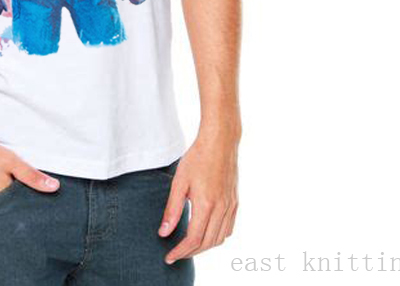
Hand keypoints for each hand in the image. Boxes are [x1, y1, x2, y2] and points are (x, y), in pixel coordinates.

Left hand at [158, 130, 238, 264]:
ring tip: (188, 245)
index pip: (193, 239)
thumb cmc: (197, 158)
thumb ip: (172, 209)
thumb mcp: (179, 182)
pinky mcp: (235, 202)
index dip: (180, 251)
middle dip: (190, 252)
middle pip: (207, 243)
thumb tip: (164, 232)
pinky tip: (206, 233)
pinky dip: (217, 237)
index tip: (169, 256)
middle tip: (176, 253)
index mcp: (206, 204)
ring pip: (219, 239)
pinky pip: (228, 229)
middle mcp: (222, 209)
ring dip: (204, 247)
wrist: (220, 142)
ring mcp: (231, 206)